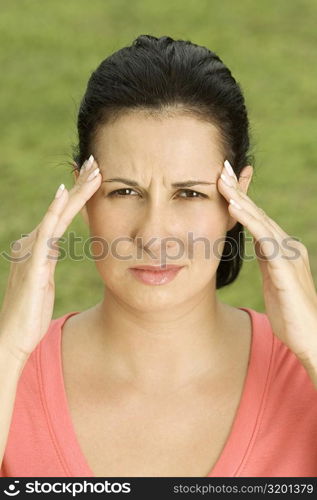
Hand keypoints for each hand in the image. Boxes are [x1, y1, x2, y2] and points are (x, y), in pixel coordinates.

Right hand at [0, 155, 101, 361]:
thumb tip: (55, 248)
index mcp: (36, 248)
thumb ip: (47, 262)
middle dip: (79, 186)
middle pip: (60, 209)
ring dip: (76, 192)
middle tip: (95, 163)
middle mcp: (31, 243)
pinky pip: (46, 231)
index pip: (61, 216)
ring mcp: (30, 251)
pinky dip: (54, 211)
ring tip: (93, 172)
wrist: (12, 337)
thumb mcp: (43, 282)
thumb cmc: (29, 314)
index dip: (77, 196)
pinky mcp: (32, 261)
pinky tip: (64, 193)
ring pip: (56, 214)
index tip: (93, 178)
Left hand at [218, 160, 316, 384]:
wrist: (310, 336)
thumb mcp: (272, 280)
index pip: (257, 219)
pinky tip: (235, 208)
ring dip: (240, 199)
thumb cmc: (289, 312)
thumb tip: (256, 246)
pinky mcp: (286, 267)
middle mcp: (286, 246)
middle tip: (221, 169)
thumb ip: (266, 260)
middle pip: (258, 213)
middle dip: (239, 191)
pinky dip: (250, 221)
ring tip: (223, 181)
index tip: (223, 182)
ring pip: (261, 220)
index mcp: (280, 249)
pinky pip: (265, 238)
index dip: (241, 199)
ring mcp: (288, 254)